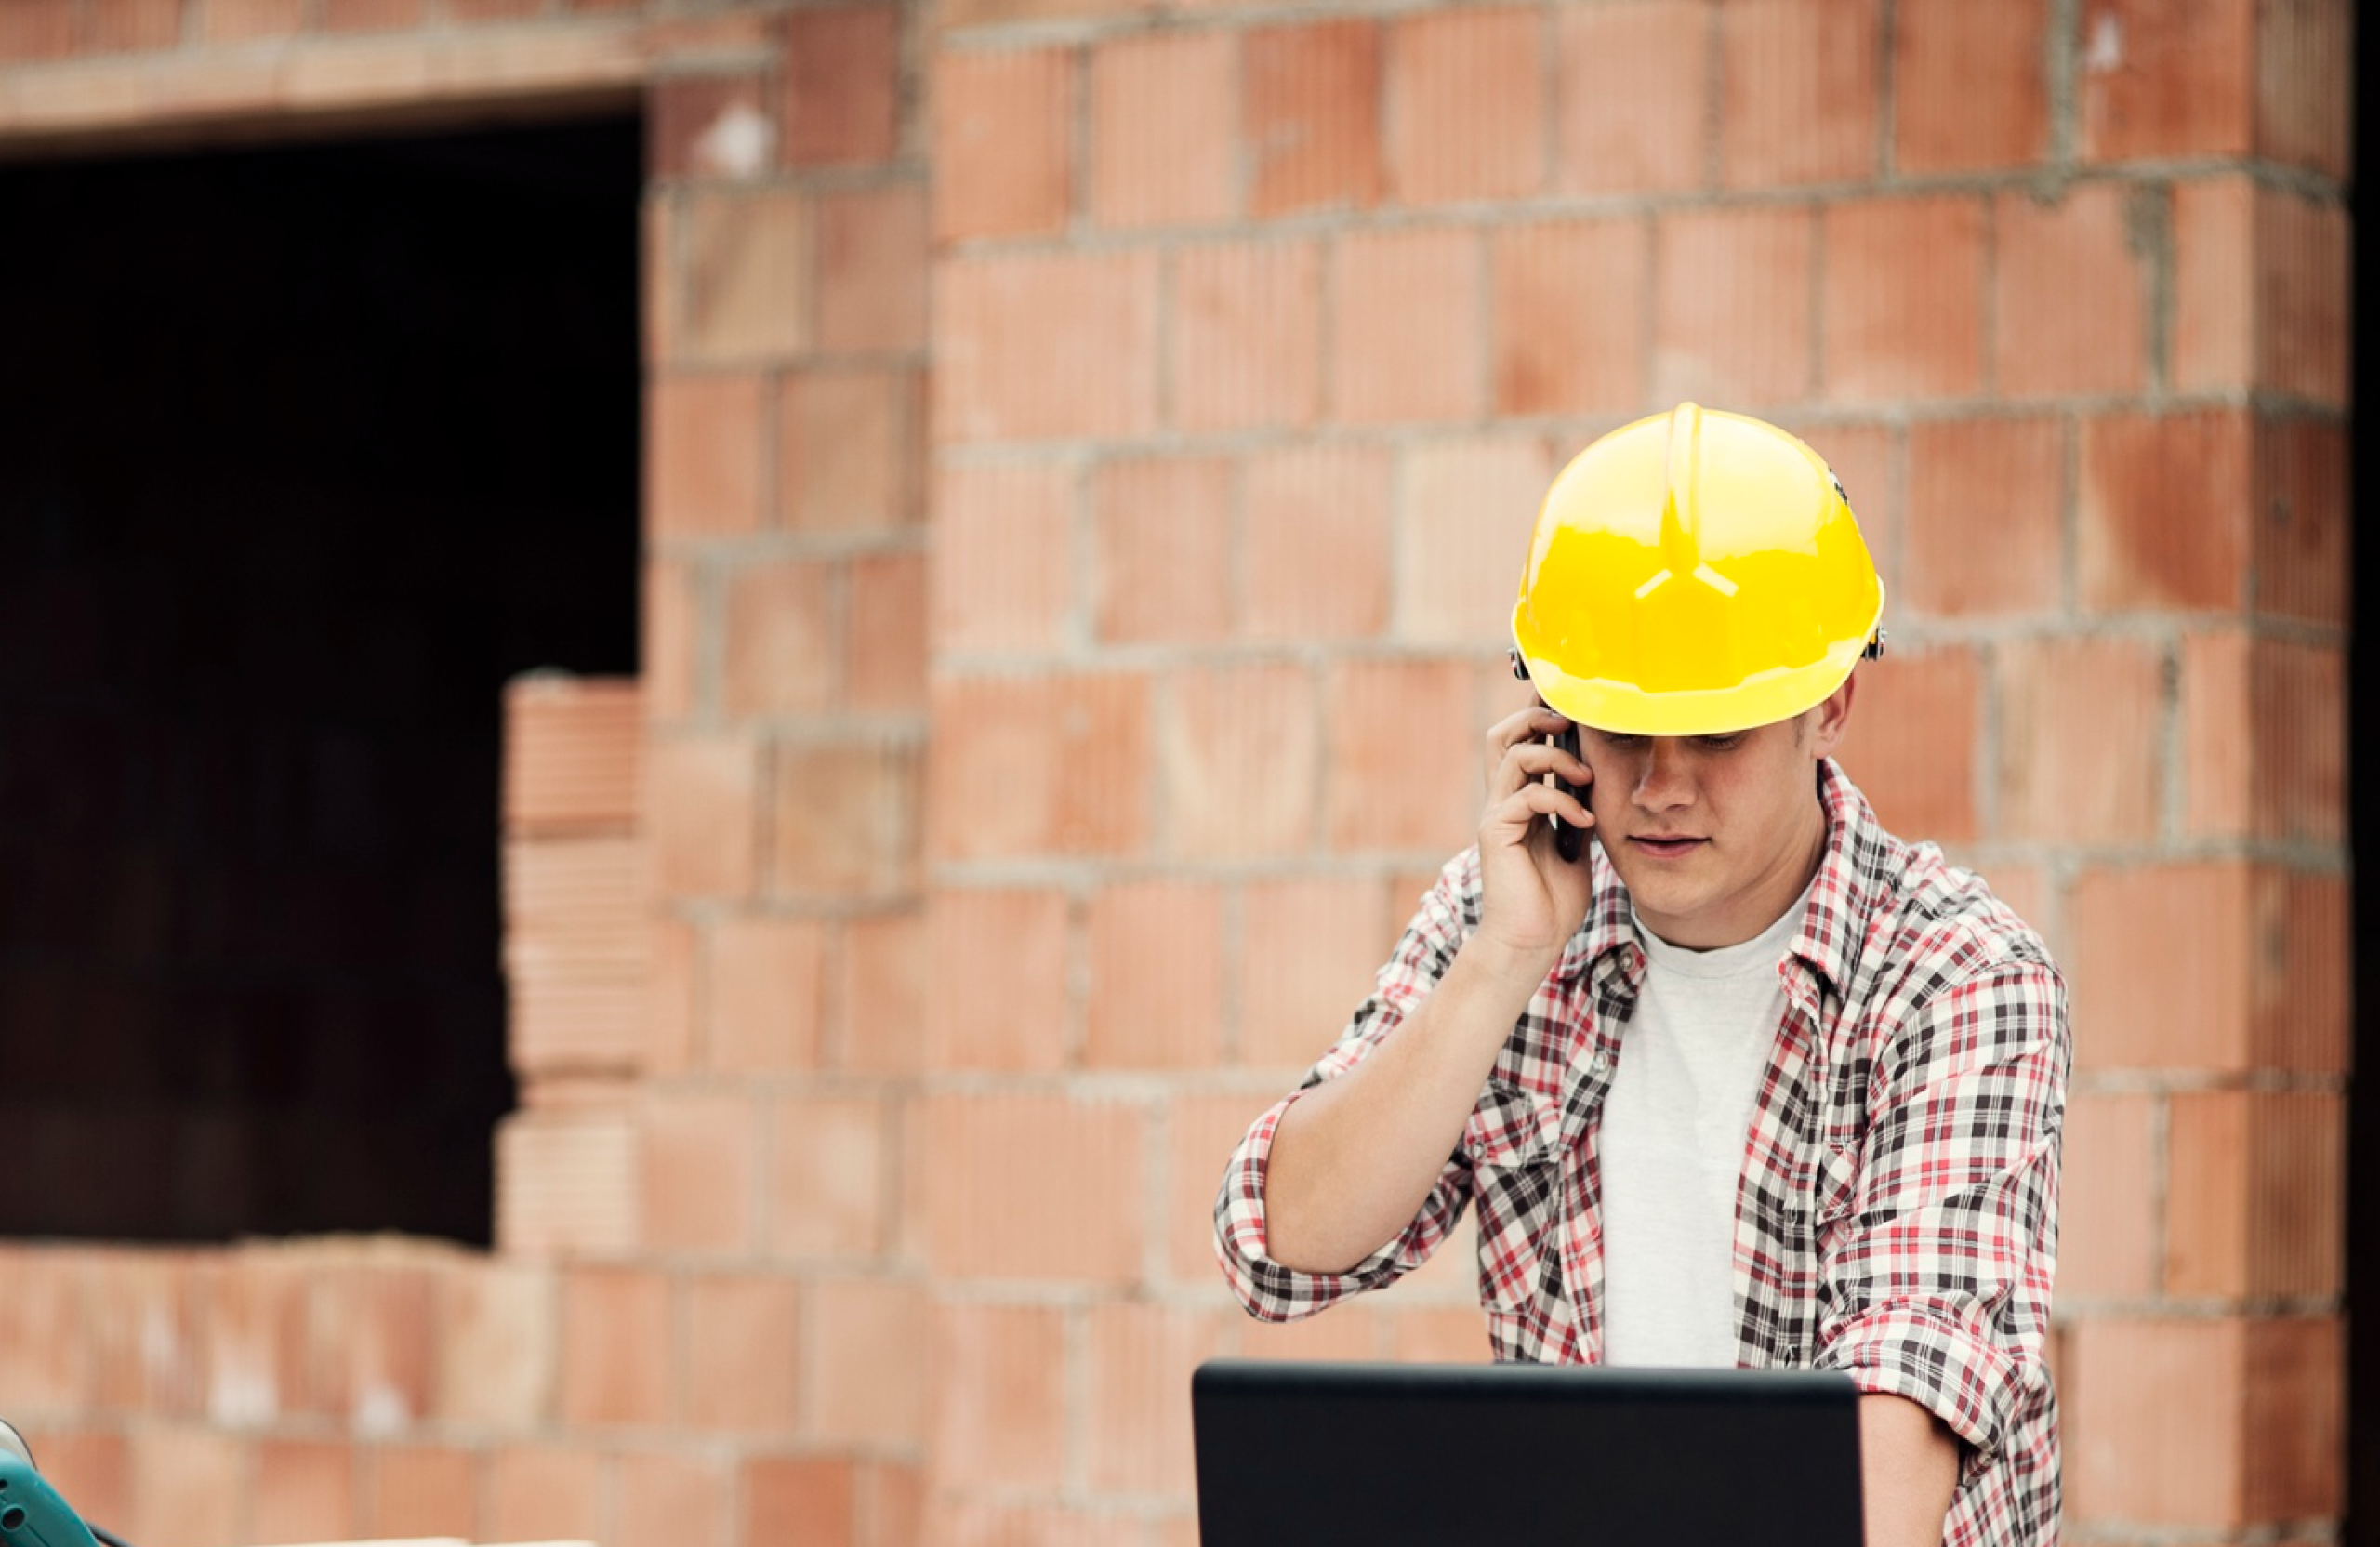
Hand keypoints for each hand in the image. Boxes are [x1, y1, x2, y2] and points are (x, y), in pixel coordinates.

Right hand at [1470, 702, 1595, 979]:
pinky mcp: (1496, 833)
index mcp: (1519, 802)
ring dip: (1557, 757)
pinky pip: (1527, 796)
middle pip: (1502, 735)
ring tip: (1587, 777)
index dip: (1540, 719)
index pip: (1520, 744)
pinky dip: (1562, 800)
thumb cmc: (1552, 901)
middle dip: (1536, 720)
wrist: (1531, 942)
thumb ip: (1578, 811)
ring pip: (1515, 755)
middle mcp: (1502, 802)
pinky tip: (1584, 820)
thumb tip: (1598, 781)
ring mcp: (1496, 816)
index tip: (1573, 709)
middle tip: (1571, 724)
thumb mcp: (1576, 845)